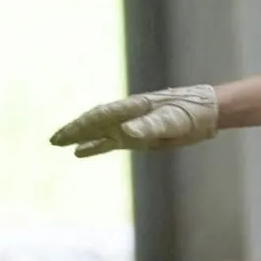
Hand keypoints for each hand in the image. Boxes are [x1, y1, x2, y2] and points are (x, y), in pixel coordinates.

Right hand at [49, 85, 218, 157]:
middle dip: (74, 131)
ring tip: (60, 143)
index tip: (63, 136)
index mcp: (132, 108)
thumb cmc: (192, 112)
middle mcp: (127, 116)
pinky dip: (95, 146)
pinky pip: (111, 142)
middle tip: (53, 140)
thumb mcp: (173, 121)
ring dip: (80, 138)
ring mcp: (131, 126)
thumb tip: (126, 132)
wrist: (207, 112)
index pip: (101, 116)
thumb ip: (150, 126)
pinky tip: (81, 151)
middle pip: (94, 122)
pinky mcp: (138, 137)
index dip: (81, 126)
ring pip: (99, 132)